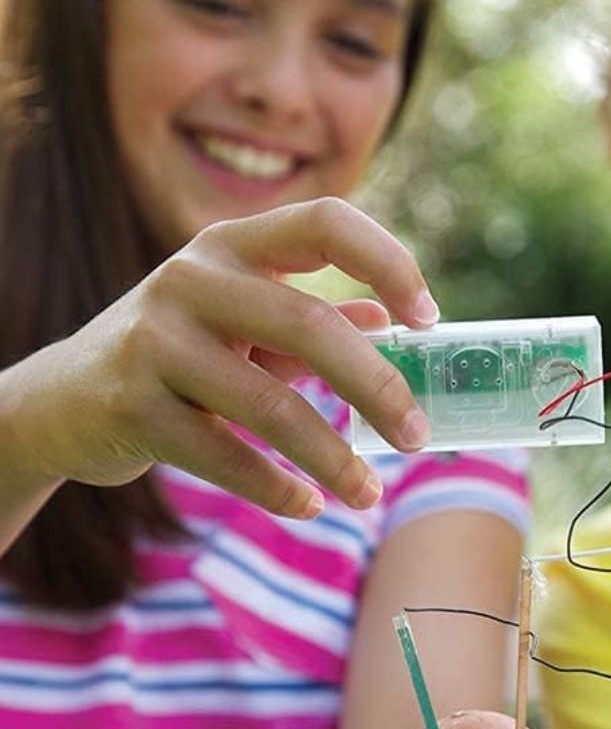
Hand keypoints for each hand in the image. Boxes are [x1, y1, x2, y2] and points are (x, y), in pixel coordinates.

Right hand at [8, 198, 437, 518]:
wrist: (61, 402)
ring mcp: (156, 341)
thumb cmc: (176, 356)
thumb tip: (391, 325)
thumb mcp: (242, 324)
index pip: (326, 222)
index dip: (389, 262)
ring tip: (367, 495)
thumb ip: (312, 322)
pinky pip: (225, 456)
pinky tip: (309, 506)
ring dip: (333, 459)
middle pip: (310, 326)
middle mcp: (191, 279)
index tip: (429, 320)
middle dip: (377, 389)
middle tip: (417, 436)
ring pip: (271, 406)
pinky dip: (277, 488)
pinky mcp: (131, 406)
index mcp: (231, 246)